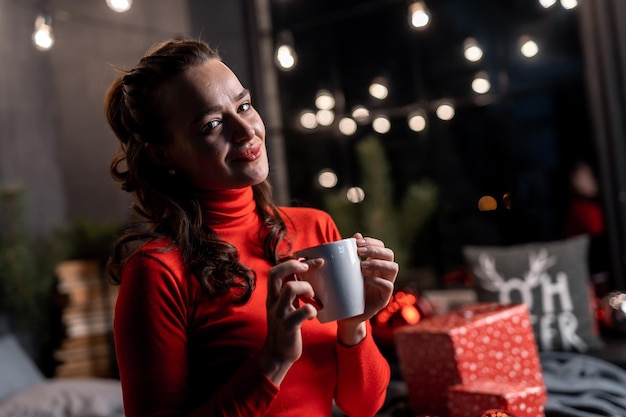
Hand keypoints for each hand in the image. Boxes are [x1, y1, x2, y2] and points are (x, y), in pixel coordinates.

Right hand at [256, 258, 318, 384]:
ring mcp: (280, 313)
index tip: (309, 262)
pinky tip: (313, 314)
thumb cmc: (286, 327)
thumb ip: (290, 292)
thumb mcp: (284, 306)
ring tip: (312, 295)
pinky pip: (303, 311)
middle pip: (275, 273)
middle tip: (308, 269)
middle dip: (293, 265)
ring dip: (306, 287)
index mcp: (273, 295)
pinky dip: (312, 309)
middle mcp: (273, 301)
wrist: (277, 354)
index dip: (292, 262)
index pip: (276, 270)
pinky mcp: (288, 326)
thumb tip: (305, 273)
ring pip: (290, 288)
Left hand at [337, 232, 397, 344]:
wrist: (346, 316)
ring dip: (378, 263)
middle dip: (375, 250)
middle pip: (389, 254)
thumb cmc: (345, 291)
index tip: (357, 242)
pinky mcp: (384, 299)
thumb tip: (356, 235)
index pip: (381, 246)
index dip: (372, 242)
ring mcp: (385, 285)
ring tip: (361, 265)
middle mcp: (383, 273)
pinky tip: (365, 279)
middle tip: (359, 251)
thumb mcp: (346, 272)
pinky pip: (388, 286)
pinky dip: (378, 280)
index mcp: (375, 264)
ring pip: (393, 267)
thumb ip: (350, 255)